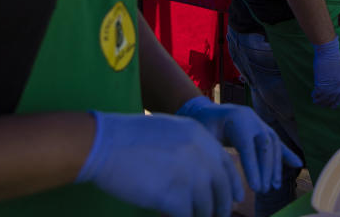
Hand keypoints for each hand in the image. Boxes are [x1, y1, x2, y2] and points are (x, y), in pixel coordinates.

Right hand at [76, 111, 242, 216]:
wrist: (105, 143)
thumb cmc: (128, 138)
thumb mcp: (170, 131)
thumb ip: (191, 148)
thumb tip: (202, 174)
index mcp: (201, 137)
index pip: (227, 166)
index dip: (232, 185)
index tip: (234, 200)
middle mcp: (202, 155)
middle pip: (222, 190)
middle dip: (220, 208)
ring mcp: (191, 176)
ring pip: (205, 208)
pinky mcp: (175, 196)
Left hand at [177, 97, 302, 193]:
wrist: (210, 111)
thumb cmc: (204, 126)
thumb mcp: (204, 136)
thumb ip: (213, 153)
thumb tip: (220, 177)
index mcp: (237, 119)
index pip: (248, 146)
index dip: (253, 167)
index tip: (255, 188)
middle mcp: (252, 119)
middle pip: (264, 145)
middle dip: (266, 169)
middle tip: (263, 191)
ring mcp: (260, 123)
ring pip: (273, 144)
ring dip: (275, 166)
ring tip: (272, 186)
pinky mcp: (264, 129)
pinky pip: (277, 142)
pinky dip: (286, 154)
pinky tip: (297, 165)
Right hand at [312, 38, 339, 107]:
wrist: (328, 52)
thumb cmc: (333, 57)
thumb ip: (338, 78)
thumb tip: (333, 83)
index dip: (335, 102)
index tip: (332, 106)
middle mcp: (337, 86)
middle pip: (331, 99)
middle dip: (326, 103)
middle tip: (321, 104)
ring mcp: (329, 86)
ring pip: (324, 98)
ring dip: (319, 101)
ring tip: (315, 101)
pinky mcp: (321, 84)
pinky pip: (317, 94)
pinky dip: (314, 95)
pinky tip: (312, 95)